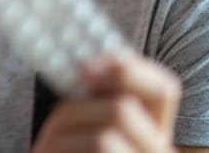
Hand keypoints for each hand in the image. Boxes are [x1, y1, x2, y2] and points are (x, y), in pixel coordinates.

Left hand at [31, 53, 181, 152]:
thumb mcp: (90, 129)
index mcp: (155, 137)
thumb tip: (86, 65)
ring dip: (59, 140)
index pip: (163, 88)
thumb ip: (96, 105)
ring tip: (45, 152)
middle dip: (73, 111)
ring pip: (103, 139)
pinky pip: (92, 152)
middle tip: (50, 131)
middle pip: (123, 109)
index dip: (127, 68)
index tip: (84, 66)